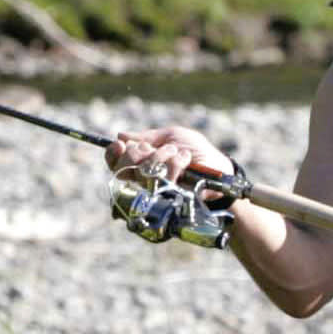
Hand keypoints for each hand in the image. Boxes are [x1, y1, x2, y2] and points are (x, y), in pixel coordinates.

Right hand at [104, 126, 233, 182]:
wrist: (218, 167)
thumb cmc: (197, 150)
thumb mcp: (172, 136)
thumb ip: (148, 137)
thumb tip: (121, 135)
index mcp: (142, 162)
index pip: (116, 162)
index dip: (113, 154)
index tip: (120, 144)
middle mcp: (144, 178)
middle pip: (124, 166)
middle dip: (143, 151)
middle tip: (165, 148)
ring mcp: (154, 190)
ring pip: (144, 171)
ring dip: (164, 155)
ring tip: (180, 154)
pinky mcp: (166, 198)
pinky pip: (161, 179)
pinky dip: (175, 163)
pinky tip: (186, 162)